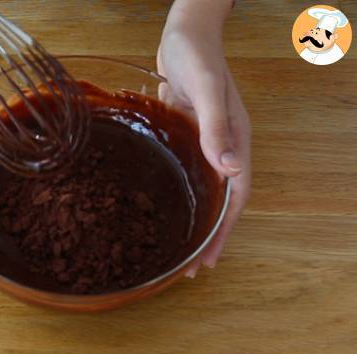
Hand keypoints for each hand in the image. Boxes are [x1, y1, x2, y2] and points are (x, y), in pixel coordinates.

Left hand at [158, 0, 251, 277]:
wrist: (183, 36)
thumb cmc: (197, 58)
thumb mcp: (207, 90)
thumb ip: (216, 128)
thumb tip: (230, 170)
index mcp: (236, 142)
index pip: (236, 196)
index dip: (224, 230)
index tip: (208, 260)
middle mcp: (222, 149)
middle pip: (221, 202)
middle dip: (209, 236)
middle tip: (190, 269)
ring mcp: (204, 146)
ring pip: (203, 193)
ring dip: (195, 221)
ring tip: (178, 250)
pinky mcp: (185, 141)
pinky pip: (185, 176)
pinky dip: (181, 198)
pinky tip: (165, 211)